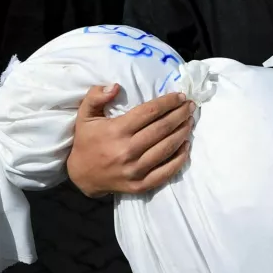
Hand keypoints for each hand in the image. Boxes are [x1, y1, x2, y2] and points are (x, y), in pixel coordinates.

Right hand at [67, 85, 195, 197]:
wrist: (81, 176)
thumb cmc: (87, 141)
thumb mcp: (84, 115)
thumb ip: (95, 97)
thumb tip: (115, 86)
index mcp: (117, 131)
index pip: (149, 112)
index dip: (167, 102)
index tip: (180, 96)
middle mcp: (127, 150)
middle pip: (162, 129)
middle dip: (180, 115)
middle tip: (190, 106)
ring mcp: (135, 170)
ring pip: (166, 148)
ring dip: (182, 133)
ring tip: (190, 121)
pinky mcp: (140, 185)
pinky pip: (165, 172)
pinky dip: (179, 159)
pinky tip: (186, 146)